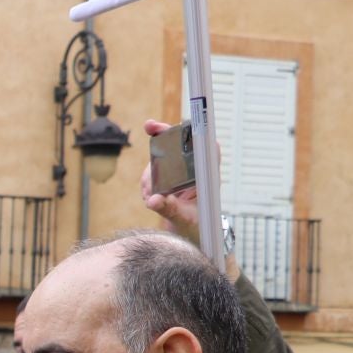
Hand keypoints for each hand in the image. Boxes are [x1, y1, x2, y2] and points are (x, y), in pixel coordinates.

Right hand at [137, 118, 202, 244]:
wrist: (193, 233)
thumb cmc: (198, 225)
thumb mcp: (184, 219)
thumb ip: (169, 208)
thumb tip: (152, 200)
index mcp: (206, 173)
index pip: (202, 143)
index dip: (190, 128)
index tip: (186, 118)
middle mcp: (195, 169)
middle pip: (178, 143)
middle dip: (162, 135)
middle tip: (150, 127)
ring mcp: (181, 172)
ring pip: (161, 158)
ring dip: (149, 172)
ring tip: (149, 193)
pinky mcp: (169, 178)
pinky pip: (153, 171)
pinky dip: (146, 181)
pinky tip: (149, 195)